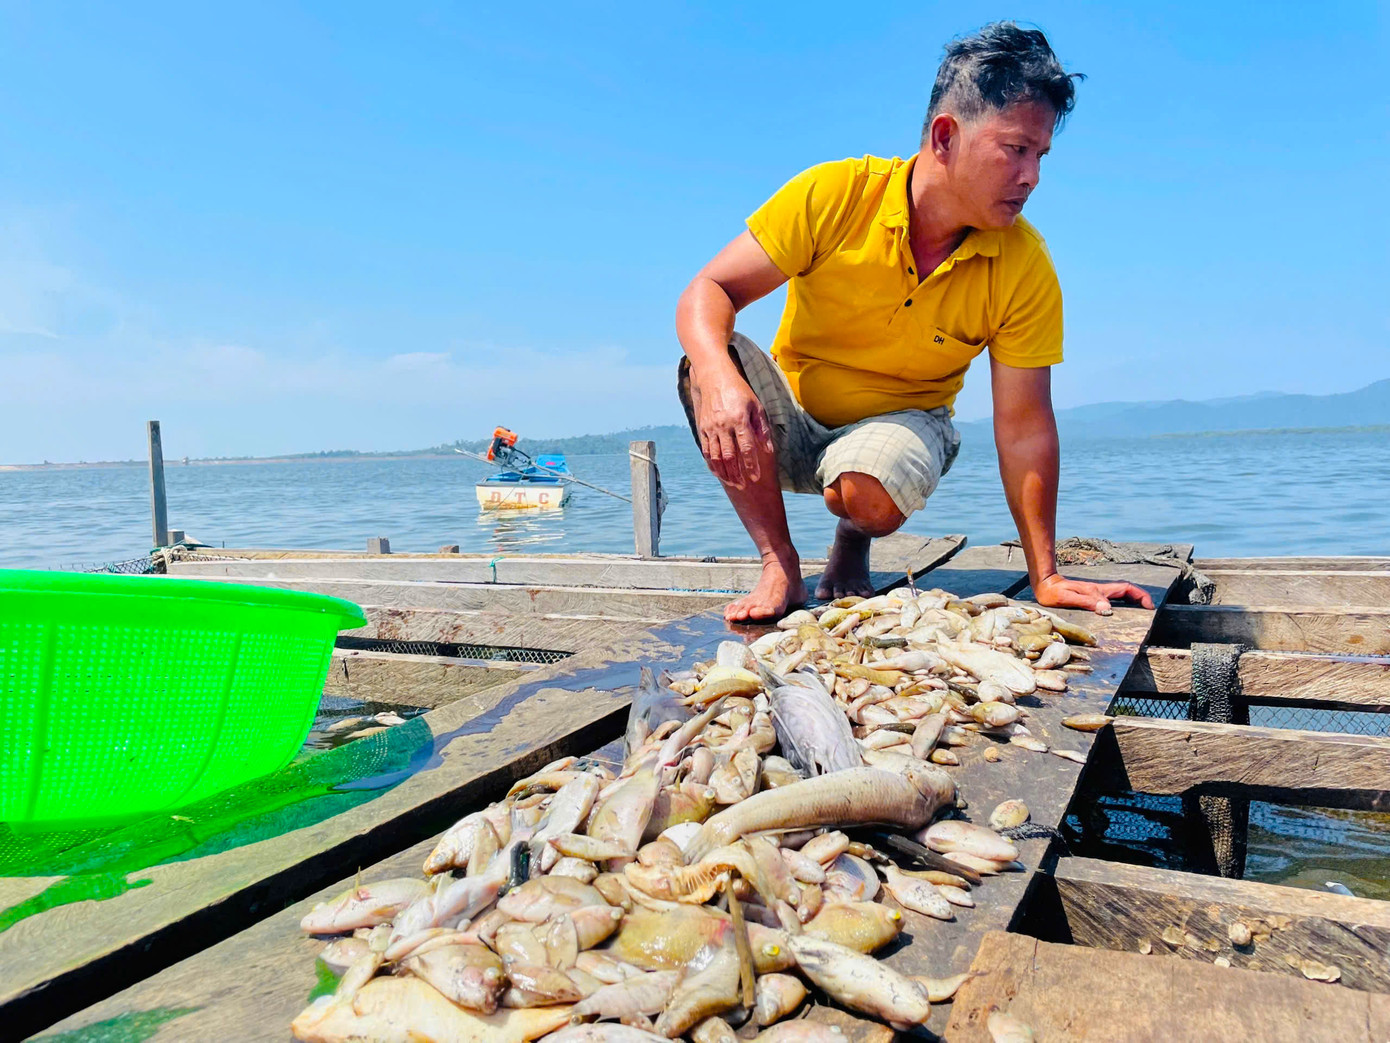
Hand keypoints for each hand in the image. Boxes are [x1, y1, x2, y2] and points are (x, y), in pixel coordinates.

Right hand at [692, 368, 774, 486]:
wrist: (714, 378)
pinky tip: (718, 472)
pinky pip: (706, 450)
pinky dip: (712, 464)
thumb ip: (762, 429)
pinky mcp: (702, 428)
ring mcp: (711, 427)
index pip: (747, 447)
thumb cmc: (740, 392)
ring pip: (716, 456)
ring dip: (724, 472)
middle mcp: (724, 425)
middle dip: (737, 474)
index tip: (755, 477)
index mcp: (740, 419)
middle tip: (743, 486)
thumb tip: (768, 450)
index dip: (751, 464)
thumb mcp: (756, 406)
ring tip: (732, 483)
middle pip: (730, 456)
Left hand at [1034, 573, 1154, 614]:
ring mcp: (1096, 593)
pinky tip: (1119, 615)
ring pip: (1119, 596)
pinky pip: (1110, 600)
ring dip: (1132, 602)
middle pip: (1126, 591)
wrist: (1044, 585)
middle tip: (1149, 611)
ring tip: (1139, 615)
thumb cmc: (1053, 592)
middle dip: (1140, 599)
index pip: (1125, 588)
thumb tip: (1107, 607)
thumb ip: (1087, 601)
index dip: (1139, 595)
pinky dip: (1120, 605)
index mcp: (1097, 590)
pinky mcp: (1090, 597)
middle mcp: (1099, 591)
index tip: (1149, 605)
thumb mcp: (1068, 597)